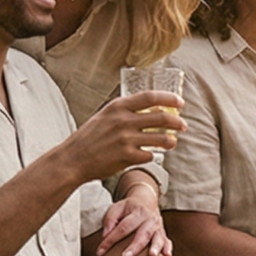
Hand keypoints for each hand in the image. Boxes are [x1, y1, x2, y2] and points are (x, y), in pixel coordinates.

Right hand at [65, 91, 186, 182]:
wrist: (73, 159)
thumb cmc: (90, 137)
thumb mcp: (105, 116)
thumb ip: (126, 111)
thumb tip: (153, 109)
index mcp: (118, 107)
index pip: (151, 97)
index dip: (169, 99)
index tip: (180, 103)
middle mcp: (123, 121)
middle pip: (162, 118)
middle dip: (177, 122)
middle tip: (183, 126)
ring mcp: (126, 139)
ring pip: (162, 139)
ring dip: (171, 141)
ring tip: (172, 142)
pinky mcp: (127, 157)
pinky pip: (150, 155)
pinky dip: (152, 155)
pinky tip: (149, 154)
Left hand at [97, 178, 172, 255]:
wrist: (147, 200)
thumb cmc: (128, 207)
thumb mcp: (117, 207)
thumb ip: (110, 219)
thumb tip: (105, 235)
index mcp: (137, 212)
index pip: (123, 227)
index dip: (111, 240)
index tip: (100, 252)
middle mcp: (150, 219)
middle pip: (143, 233)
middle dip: (134, 246)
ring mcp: (158, 226)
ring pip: (158, 237)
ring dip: (155, 247)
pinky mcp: (163, 233)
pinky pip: (167, 241)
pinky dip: (168, 249)